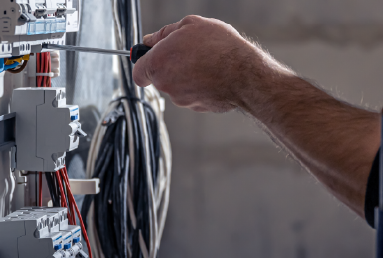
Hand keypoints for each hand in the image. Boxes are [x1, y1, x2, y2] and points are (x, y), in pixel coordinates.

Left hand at [132, 15, 290, 112]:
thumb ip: (164, 33)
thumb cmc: (218, 47)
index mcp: (157, 64)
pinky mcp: (198, 107)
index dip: (143, 64)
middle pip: (160, 78)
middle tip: (190, 52)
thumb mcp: (190, 25)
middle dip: (171, 66)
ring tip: (207, 62)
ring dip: (188, 76)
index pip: (138, 72)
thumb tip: (151, 40)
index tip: (151, 58)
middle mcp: (166, 85)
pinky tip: (215, 75)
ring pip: (178, 87)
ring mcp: (182, 99)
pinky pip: (194, 95)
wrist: (244, 74)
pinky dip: (201, 86)